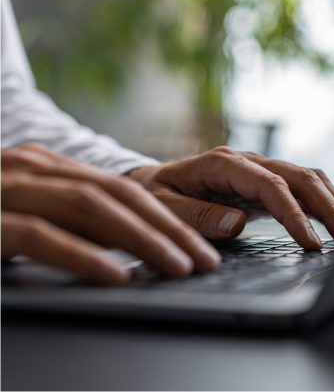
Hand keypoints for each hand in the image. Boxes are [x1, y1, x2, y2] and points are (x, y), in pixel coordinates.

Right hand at [0, 144, 219, 283]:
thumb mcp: (33, 212)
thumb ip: (74, 221)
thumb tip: (128, 248)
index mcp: (51, 167)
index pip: (125, 191)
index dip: (168, 220)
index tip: (200, 248)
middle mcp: (34, 168)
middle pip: (119, 197)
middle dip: (168, 231)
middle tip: (203, 261)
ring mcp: (6, 189)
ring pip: (90, 209)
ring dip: (141, 241)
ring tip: (177, 268)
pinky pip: (41, 236)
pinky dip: (82, 255)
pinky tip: (115, 277)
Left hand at [128, 147, 333, 248]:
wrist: (154, 183)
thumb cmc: (157, 195)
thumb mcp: (164, 207)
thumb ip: (197, 216)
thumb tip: (237, 223)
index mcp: (223, 163)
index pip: (271, 186)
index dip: (294, 214)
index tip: (311, 242)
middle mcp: (247, 161)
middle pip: (300, 176)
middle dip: (328, 206)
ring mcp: (259, 169)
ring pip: (308, 178)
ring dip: (332, 202)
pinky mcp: (266, 181)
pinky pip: (302, 187)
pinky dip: (323, 202)